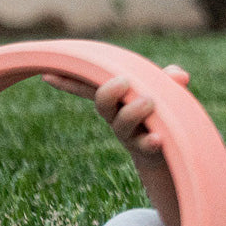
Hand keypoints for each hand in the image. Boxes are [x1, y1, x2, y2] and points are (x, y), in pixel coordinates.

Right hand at [43, 65, 190, 160]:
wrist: (169, 149)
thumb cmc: (160, 111)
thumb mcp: (166, 91)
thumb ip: (169, 79)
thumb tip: (178, 76)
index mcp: (116, 97)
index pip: (90, 86)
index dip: (69, 81)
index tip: (47, 75)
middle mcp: (117, 116)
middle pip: (102, 103)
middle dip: (108, 92)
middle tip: (123, 82)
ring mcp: (130, 133)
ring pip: (122, 123)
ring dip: (132, 112)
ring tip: (149, 102)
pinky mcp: (146, 149)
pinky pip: (146, 146)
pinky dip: (151, 141)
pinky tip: (157, 139)